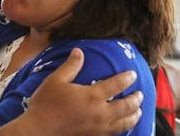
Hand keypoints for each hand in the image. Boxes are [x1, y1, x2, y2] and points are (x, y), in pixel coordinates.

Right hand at [0, 48, 142, 135]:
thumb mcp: (56, 79)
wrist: (39, 129)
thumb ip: (71, 65)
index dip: (127, 78)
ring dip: (134, 115)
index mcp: (92, 96)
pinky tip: (123, 125)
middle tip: (140, 94)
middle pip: (126, 106)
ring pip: (125, 122)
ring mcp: (99, 128)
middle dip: (136, 99)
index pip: (116, 85)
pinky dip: (124, 127)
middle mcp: (100, 113)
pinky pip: (116, 133)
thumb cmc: (46, 103)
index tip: (133, 74)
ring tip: (139, 111)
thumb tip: (79, 51)